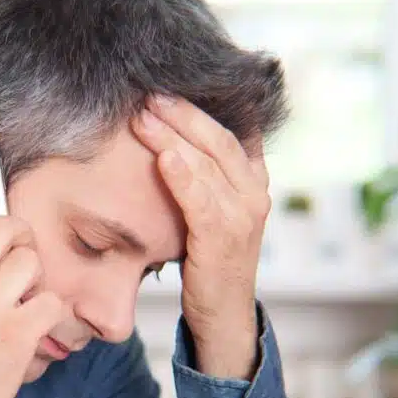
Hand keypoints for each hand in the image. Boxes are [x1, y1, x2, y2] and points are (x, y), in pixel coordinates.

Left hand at [131, 96, 268, 378]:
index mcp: (253, 181)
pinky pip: (201, 200)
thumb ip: (203, 176)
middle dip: (182, 113)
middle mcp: (254, 193)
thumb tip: (172, 137)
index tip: (168, 83)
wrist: (224, 314)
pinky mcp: (222, 238)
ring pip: (208, 163)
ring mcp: (242, 215)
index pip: (230, 130)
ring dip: (173, 136)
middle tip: (148, 92)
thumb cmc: (210, 258)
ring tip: (143, 116)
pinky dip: (182, 176)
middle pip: (218, 139)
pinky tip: (163, 157)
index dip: (200, 106)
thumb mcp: (212, 210)